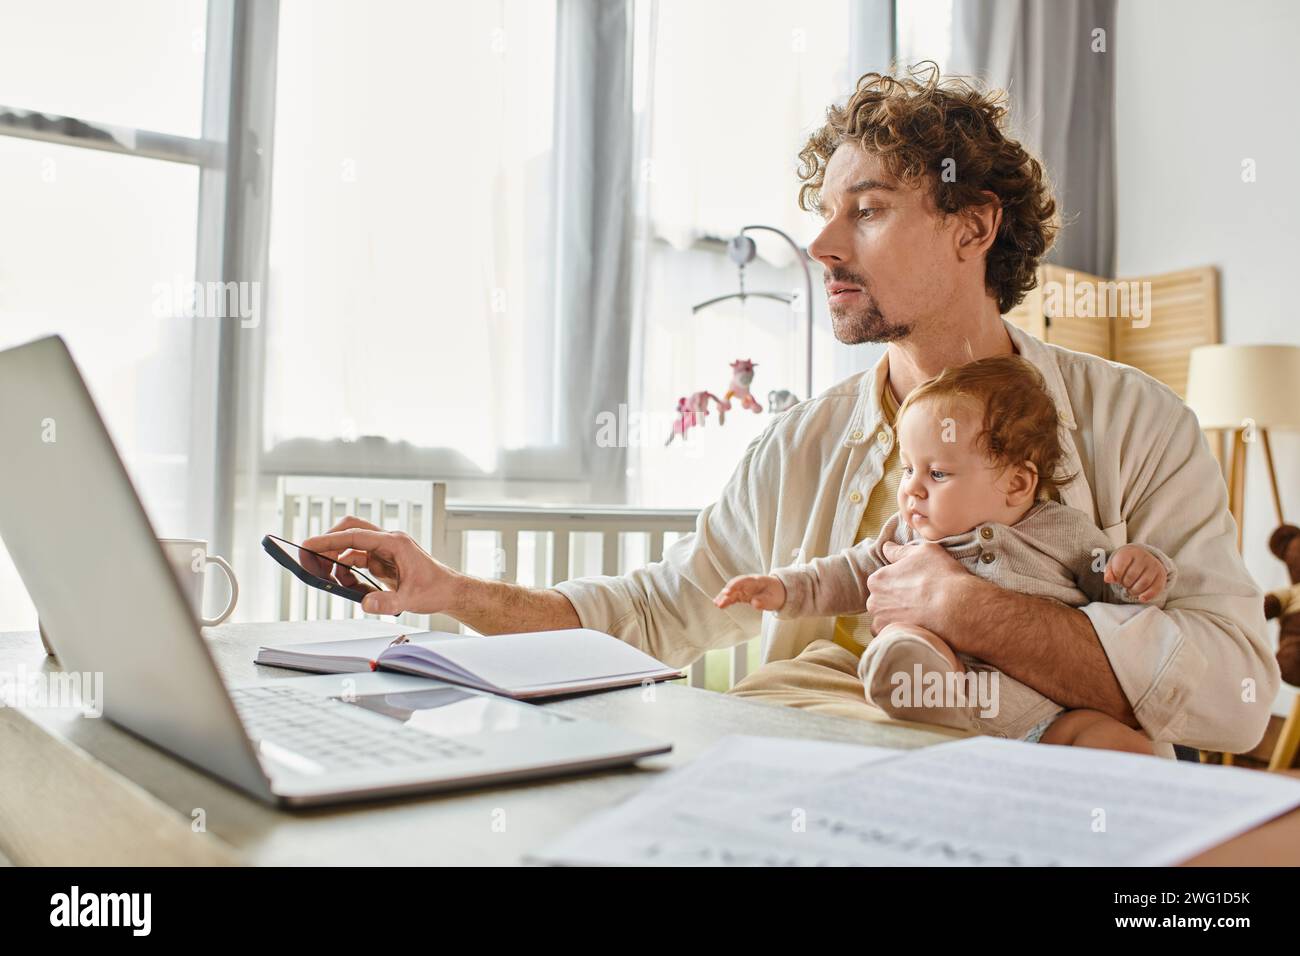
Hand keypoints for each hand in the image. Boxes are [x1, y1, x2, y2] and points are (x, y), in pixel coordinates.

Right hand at [301, 516, 457, 615]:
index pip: (355, 535)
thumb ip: (387, 602)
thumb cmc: (436, 589)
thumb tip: (364, 604)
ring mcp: (385, 549)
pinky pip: (358, 559)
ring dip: (338, 561)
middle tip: (310, 559)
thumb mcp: (411, 599)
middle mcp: (388, 541)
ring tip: (334, 581)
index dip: (329, 540)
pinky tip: (353, 588)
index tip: (308, 545)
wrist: (449, 591)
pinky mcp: (383, 560)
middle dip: (329, 543)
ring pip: (352, 545)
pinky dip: (349, 571)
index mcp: (395, 542)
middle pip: (351, 530)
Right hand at [715, 574, 786, 610]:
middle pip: (735, 585)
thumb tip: (754, 603)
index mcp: (756, 581)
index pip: (743, 581)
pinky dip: (726, 600)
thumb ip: (764, 601)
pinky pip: (733, 596)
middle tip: (719, 601)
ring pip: (732, 590)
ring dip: (724, 597)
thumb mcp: (773, 599)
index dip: (734, 586)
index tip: (727, 592)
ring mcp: (744, 588)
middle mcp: (748, 583)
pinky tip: (718, 604)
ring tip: (716, 603)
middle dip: (727, 591)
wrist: (778, 591)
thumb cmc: (776, 594)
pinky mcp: (742, 594)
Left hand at [866, 540, 973, 638]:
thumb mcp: (923, 552)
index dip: (900, 583)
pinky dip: (901, 633)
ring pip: (885, 619)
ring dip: (897, 618)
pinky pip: (891, 636)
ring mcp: (881, 622)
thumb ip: (900, 551)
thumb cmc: (942, 577)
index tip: (915, 587)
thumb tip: (886, 547)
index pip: (883, 581)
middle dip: (896, 601)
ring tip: (919, 616)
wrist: (958, 609)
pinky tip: (917, 628)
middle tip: (919, 602)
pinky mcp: (892, 639)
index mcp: (877, 579)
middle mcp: (873, 601)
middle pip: (882, 601)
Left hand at [1104, 544, 1166, 602]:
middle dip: (1125, 584)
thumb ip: (1110, 572)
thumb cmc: (1126, 563)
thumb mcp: (1115, 564)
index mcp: (1129, 552)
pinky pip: (1156, 588)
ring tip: (1131, 590)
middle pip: (1131, 577)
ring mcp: (1154, 565)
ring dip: (1134, 591)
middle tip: (1125, 584)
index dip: (1117, 577)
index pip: (1119, 568)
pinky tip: (1141, 598)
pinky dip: (1147, 596)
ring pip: (1143, 583)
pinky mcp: (1161, 574)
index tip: (1118, 577)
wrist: (1143, 557)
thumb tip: (1108, 579)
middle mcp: (1143, 557)